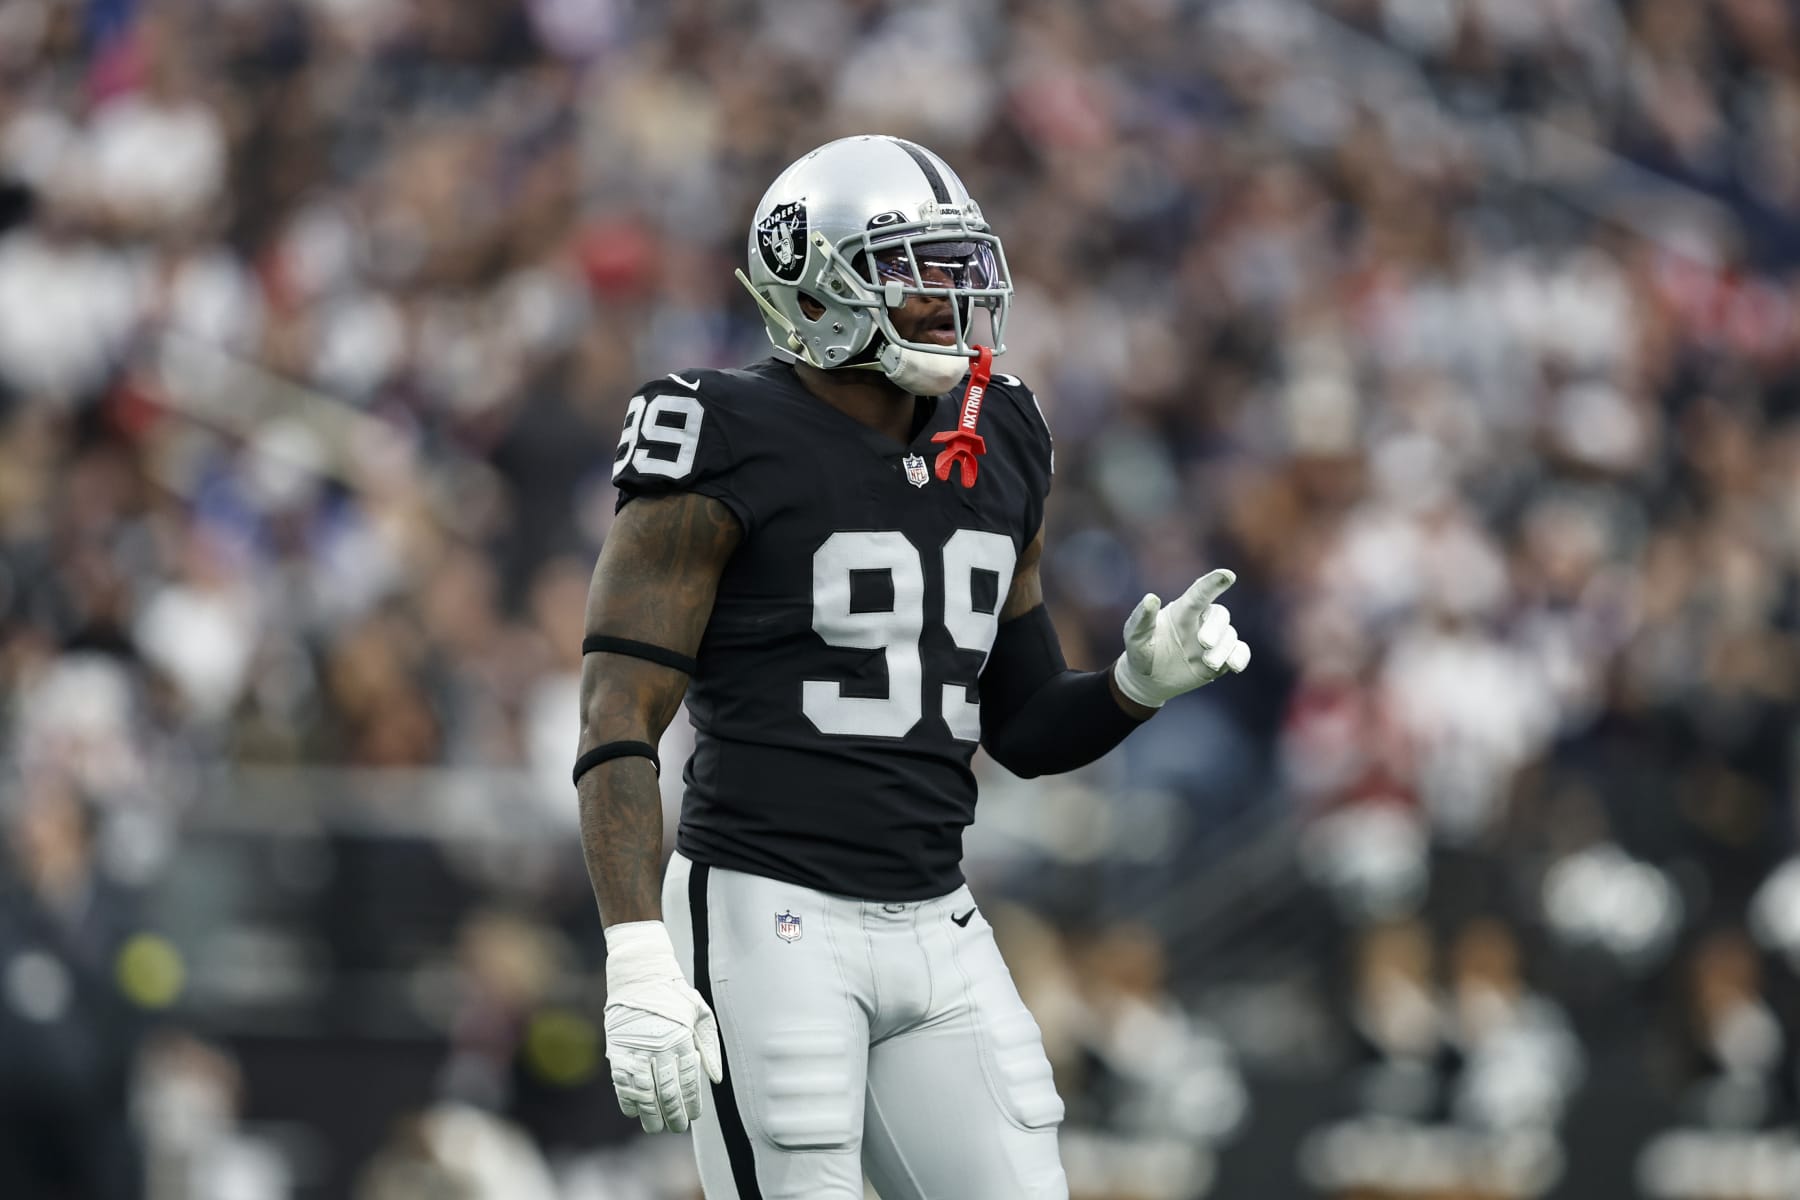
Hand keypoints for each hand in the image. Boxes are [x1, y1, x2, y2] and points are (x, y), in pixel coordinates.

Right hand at [603, 921, 722, 1133]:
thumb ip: (709, 1048)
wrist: (640, 975)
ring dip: (650, 1114)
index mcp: (682, 1040)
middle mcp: (660, 1048)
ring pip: (644, 1094)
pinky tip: (634, 1112)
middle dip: (673, 1116)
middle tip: (676, 1128)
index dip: (691, 1104)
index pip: (689, 1083)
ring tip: (655, 1127)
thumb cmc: (674, 995)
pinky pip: (622, 1084)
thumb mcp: (700, 1014)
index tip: (693, 1116)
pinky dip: (627, 1101)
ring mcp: (636, 1051)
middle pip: (667, 1094)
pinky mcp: (617, 1051)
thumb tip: (715, 1079)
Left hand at [1112, 568, 1251, 708]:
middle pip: (1219, 614)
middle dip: (1215, 627)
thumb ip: (1142, 618)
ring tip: (1208, 664)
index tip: (1228, 575)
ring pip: (1230, 635)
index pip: (1200, 592)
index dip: (1214, 582)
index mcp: (1182, 610)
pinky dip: (1240, 657)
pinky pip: (1240, 652)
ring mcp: (1214, 641)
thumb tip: (1151, 598)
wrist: (1148, 680)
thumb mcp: (1135, 636)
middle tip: (1204, 643)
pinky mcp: (1222, 659)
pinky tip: (1233, 666)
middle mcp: (1201, 622)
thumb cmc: (1141, 651)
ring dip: (1222, 649)